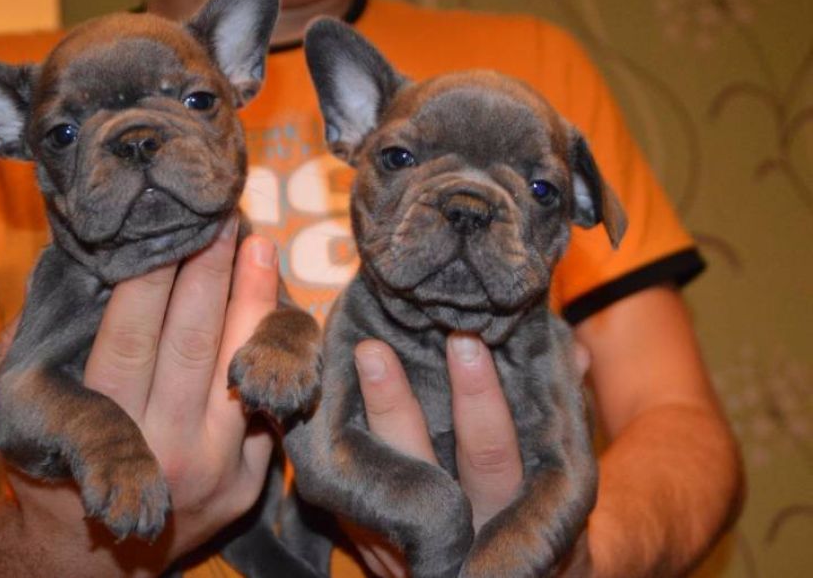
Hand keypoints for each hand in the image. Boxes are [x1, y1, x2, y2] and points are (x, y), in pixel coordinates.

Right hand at [0, 219, 280, 572]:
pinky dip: (272, 358)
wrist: (97, 566)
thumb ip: (36, 344)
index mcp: (103, 428)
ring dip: (253, 303)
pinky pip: (268, 410)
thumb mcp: (28, 412)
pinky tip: (279, 311)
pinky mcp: (249, 483)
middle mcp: (163, 448)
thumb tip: (69, 267)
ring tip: (261, 248)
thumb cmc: (56, 471)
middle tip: (227, 218)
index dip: (154, 279)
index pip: (132, 337)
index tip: (172, 227)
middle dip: (212, 274)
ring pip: (239, 370)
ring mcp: (214, 469)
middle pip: (194, 343)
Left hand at [348, 334, 590, 576]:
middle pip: (419, 468)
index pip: (490, 453)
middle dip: (393, 406)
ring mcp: (412, 551)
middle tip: (371, 349)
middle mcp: (458, 537)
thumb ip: (565, 417)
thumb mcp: (567, 475)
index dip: (478, 397)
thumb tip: (576, 352)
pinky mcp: (377, 553)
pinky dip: (332, 463)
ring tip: (333, 373)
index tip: (463, 340)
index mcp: (510, 513)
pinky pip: (348, 509)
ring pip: (374, 489)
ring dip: (351, 431)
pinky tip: (317, 413)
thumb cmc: (543, 514)